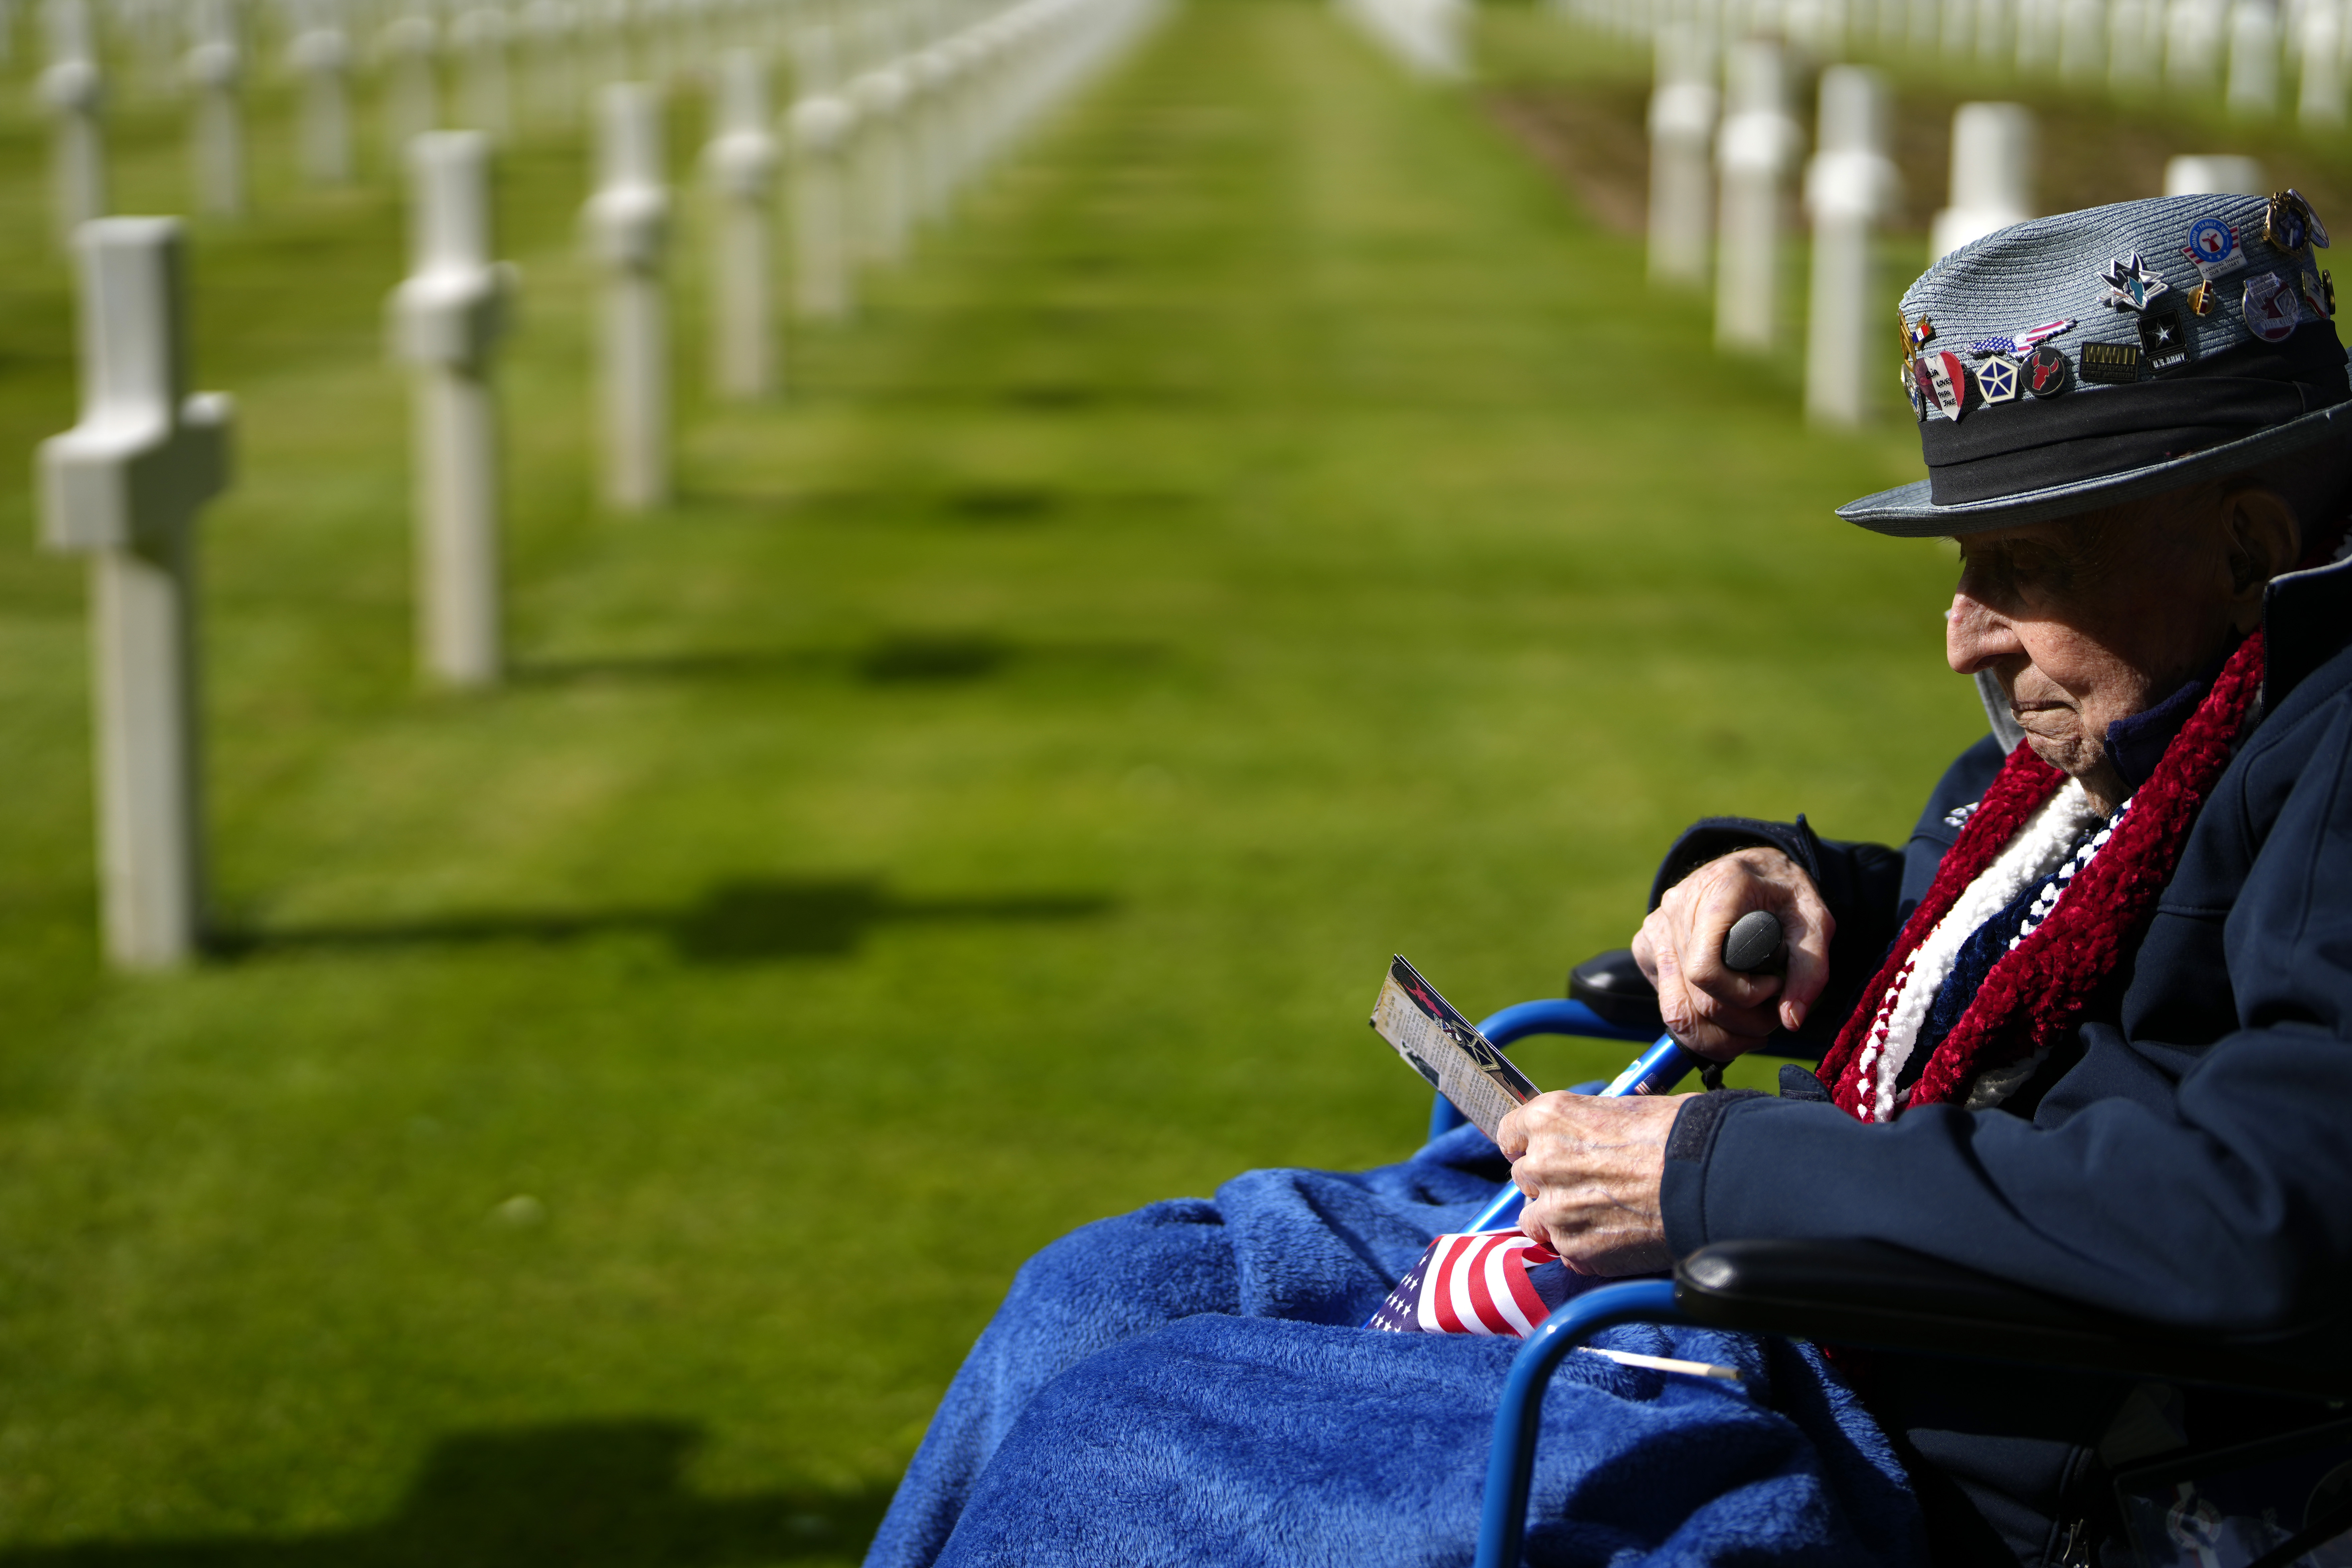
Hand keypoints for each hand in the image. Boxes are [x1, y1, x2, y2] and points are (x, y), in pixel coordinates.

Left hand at [1498, 1092, 1680, 1274]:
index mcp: (1549, 1118)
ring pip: (1535, 1220)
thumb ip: (1586, 1128)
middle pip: (1524, 1178)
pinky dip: (1586, 1248)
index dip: (1527, 1145)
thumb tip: (1585, 1139)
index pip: (1510, 1133)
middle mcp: (1541, 1162)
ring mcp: (1554, 1210)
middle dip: (1548, 1183)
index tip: (1540, 1153)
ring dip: (1559, 1220)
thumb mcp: (1623, 1110)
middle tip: (1586, 1186)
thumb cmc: (1676, 1134)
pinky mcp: (1575, 1250)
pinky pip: (1566, 1252)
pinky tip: (1616, 1237)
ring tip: (1599, 1216)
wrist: (1708, 1179)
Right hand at [1631, 847, 1833, 1058]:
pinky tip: (1728, 1007)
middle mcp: (1676, 909)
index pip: (1705, 971)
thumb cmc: (1785, 893)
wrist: (1751, 867)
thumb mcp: (1816, 921)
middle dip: (1739, 1025)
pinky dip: (1701, 1022)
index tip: (1775, 984)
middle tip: (1773, 1015)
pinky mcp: (1647, 947)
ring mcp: (1656, 929)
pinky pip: (1667, 1003)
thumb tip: (1791, 1022)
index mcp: (1717, 893)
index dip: (1743, 995)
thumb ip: (1810, 971)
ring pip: (1674, 1012)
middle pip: (1692, 1002)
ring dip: (1718, 1036)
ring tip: (1752, 1027)